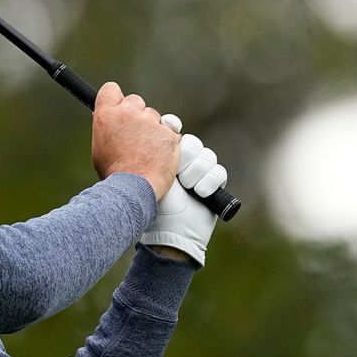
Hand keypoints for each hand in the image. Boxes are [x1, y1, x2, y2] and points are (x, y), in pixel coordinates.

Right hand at [91, 82, 179, 199]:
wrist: (133, 187)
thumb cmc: (114, 171)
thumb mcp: (100, 145)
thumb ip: (107, 127)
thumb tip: (110, 120)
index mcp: (106, 115)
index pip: (111, 89)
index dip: (116, 98)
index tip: (119, 106)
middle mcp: (128, 113)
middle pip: (135, 101)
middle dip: (137, 114)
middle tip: (134, 134)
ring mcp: (150, 121)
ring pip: (154, 116)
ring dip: (152, 129)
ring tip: (145, 151)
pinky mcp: (168, 132)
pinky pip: (168, 131)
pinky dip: (165, 141)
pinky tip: (157, 156)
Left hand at [139, 121, 227, 266]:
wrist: (168, 231)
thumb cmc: (151, 204)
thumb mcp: (143, 176)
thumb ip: (142, 153)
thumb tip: (138, 127)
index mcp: (161, 156)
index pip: (171, 130)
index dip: (172, 126)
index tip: (170, 127)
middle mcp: (181, 162)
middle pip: (192, 142)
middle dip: (186, 154)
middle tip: (176, 172)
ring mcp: (198, 173)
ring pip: (207, 155)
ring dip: (197, 170)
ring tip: (186, 186)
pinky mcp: (213, 185)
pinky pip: (219, 172)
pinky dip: (210, 181)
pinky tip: (199, 192)